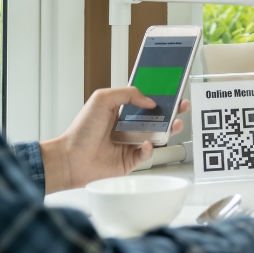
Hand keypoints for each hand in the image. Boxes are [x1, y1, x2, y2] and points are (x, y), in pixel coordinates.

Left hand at [40, 87, 189, 193]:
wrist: (71, 158)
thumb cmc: (81, 131)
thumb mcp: (101, 99)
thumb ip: (127, 94)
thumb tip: (149, 100)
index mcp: (122, 112)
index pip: (146, 102)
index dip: (160, 97)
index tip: (172, 92)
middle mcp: (128, 127)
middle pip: (157, 118)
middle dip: (172, 112)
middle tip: (182, 106)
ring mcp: (131, 144)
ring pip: (157, 136)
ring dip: (168, 129)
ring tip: (174, 124)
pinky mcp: (131, 160)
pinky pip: (148, 153)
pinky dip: (150, 148)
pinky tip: (147, 143)